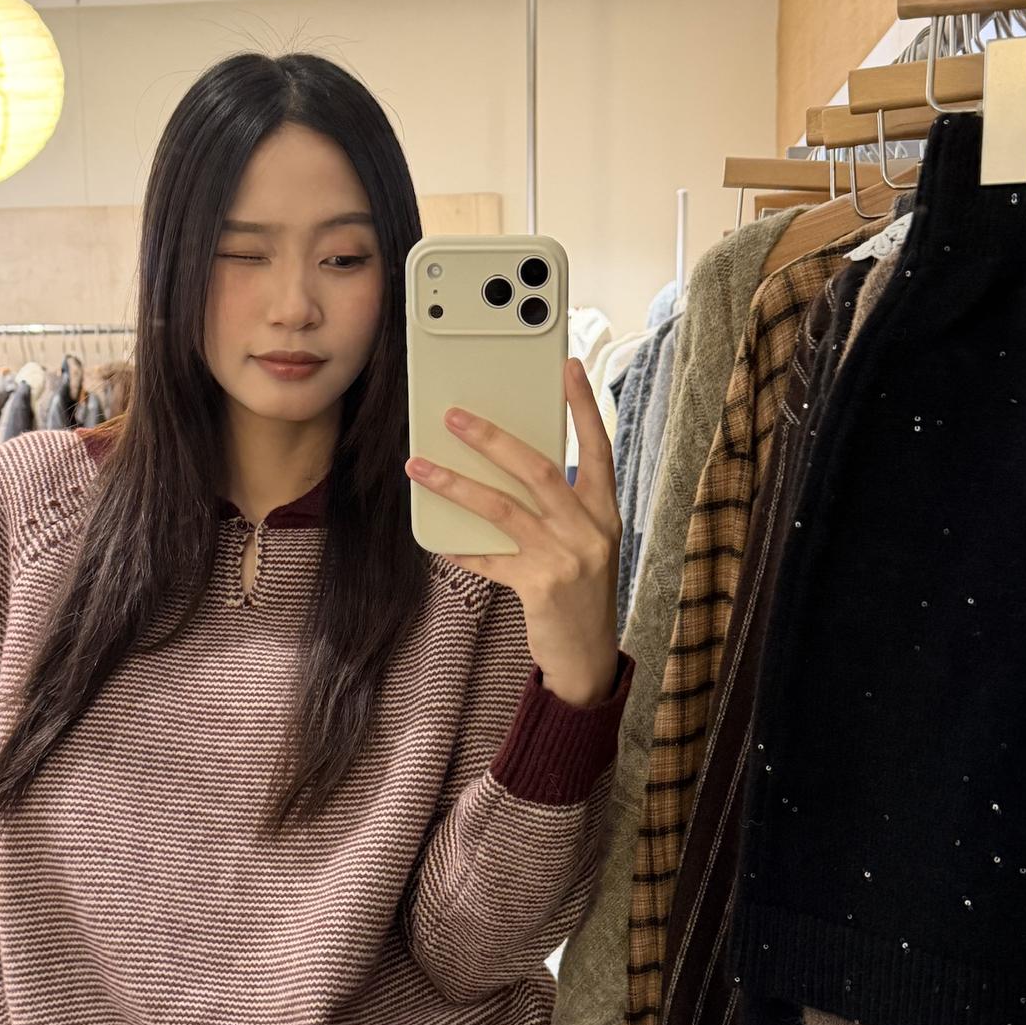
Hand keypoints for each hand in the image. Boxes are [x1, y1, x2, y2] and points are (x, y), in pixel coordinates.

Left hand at [405, 358, 620, 706]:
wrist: (589, 657)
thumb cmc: (581, 591)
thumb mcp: (585, 542)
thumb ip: (560, 507)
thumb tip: (509, 466)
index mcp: (605, 512)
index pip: (599, 447)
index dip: (584, 406)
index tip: (569, 367)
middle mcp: (592, 530)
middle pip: (541, 470)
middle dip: (495, 439)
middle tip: (455, 416)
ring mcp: (568, 559)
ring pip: (504, 508)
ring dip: (457, 483)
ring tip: (420, 465)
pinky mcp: (541, 587)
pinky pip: (489, 559)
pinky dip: (460, 547)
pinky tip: (434, 537)